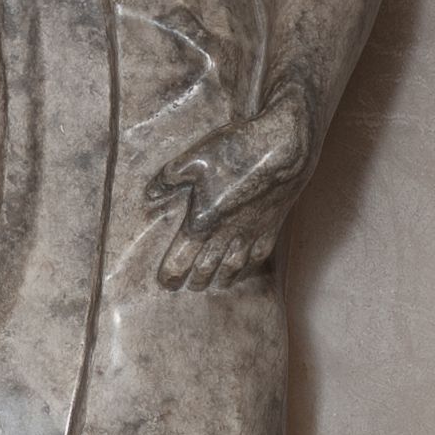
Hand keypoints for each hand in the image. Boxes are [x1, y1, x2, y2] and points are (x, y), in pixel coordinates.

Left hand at [145, 86, 313, 289]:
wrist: (284, 148)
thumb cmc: (237, 149)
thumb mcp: (194, 158)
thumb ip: (168, 178)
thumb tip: (150, 193)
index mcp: (204, 219)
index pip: (182, 258)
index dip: (172, 274)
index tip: (166, 282)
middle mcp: (226, 233)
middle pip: (207, 268)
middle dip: (195, 281)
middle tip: (187, 286)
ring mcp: (250, 232)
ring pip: (233, 267)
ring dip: (220, 279)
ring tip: (213, 284)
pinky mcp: (270, 227)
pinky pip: (257, 257)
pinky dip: (247, 268)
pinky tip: (243, 269)